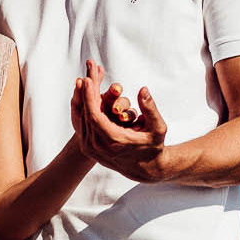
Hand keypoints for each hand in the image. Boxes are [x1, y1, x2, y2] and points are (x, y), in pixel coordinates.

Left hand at [71, 59, 169, 182]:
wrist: (144, 168)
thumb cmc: (153, 145)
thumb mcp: (158, 128)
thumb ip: (150, 108)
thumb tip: (143, 89)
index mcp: (113, 141)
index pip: (94, 116)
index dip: (89, 97)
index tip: (87, 79)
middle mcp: (98, 146)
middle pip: (86, 114)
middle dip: (86, 91)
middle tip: (87, 72)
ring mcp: (91, 148)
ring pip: (81, 118)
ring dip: (82, 97)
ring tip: (85, 79)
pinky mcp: (88, 148)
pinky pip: (81, 124)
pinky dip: (81, 108)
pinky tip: (83, 93)